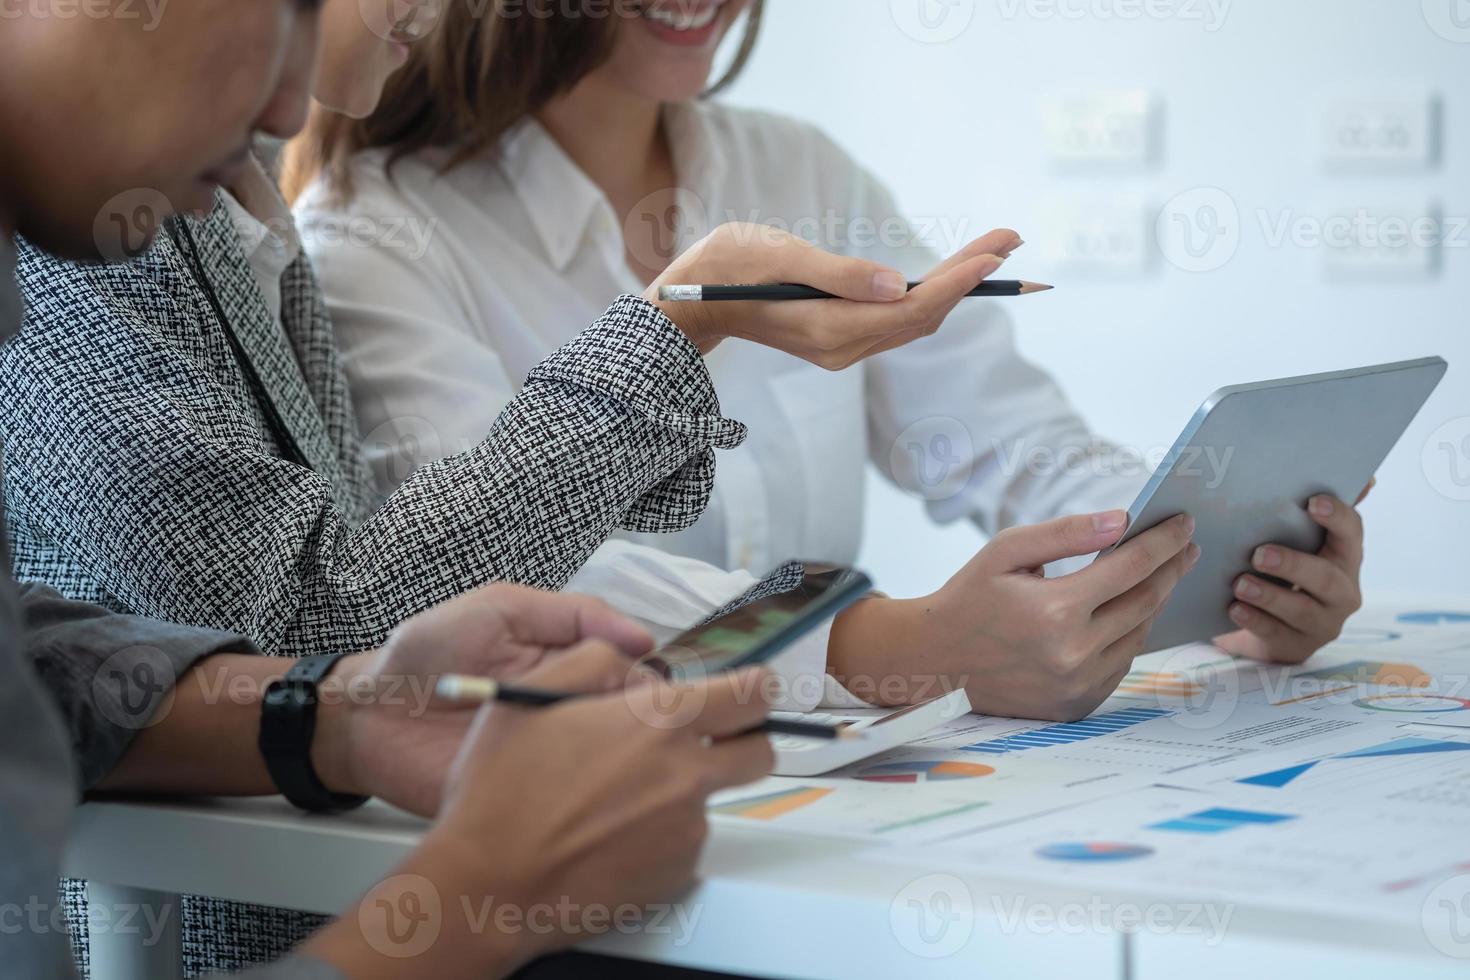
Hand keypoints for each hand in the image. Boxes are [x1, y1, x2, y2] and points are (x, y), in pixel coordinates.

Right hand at [307, 648, 773, 978]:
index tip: (751, 691)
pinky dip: (660, 835)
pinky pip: (684, 842)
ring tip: (618, 799)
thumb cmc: (503, 789)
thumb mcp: (533, 692)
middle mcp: (686, 774)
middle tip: (703, 743)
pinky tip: (611, 834)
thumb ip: (595, 657)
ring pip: (711, 798)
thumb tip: (634, 662)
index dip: (757, 688)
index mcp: (658, 722)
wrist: (489, 882)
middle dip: (742, 741)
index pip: (751, 694)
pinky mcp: (676, 873)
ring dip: (683, 791)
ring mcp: (686, 829)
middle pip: (759, 752)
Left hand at [313, 584, 654, 816]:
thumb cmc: (428, 653)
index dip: (645, 682)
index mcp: (570, 667)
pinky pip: (569, 800)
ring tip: (594, 747)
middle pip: (630, 721)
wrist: (370, 713)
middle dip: (635, 720)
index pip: (635, 676)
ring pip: (609, 762)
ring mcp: (551, 757)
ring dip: (613, 756)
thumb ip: (571, 613)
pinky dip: (581, 794)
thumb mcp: (500, 609)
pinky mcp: (529, 797)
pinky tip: (576, 782)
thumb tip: (645, 639)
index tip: (642, 686)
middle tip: (620, 720)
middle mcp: (569, 713)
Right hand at [646, 223, 1021, 369]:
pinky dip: (932, 294)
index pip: (911, 307)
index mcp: (829, 329)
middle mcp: (843, 347)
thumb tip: (896, 283)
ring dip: (957, 285)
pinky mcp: (840, 337)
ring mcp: (842, 346)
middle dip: (970, 277)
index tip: (996, 251)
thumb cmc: (725, 269)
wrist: (691, 304)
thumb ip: (837, 272)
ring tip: (997, 247)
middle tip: (1013, 238)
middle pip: (923, 314)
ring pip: (915, 319)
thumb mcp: (776, 256)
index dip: (958, 280)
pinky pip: (899, 319)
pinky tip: (954, 272)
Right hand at [828, 511, 1199, 720]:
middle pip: (1146, 602)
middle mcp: (1074, 653)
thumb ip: (1066, 533)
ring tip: (1154, 577)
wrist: (933, 662)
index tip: (1184, 523)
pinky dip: (1126, 636)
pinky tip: (1120, 615)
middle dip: (1169, 570)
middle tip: (1184, 547)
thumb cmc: (968, 598)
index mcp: (1057, 610)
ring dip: (1150, 603)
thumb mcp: (1006, 551)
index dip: (1163, 542)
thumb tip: (1123, 520)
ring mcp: (1079, 685)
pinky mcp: (1078, 704)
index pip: (1132, 567)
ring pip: (1138, 635)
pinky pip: (1120, 663)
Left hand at [1214, 483, 1369, 664]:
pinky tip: (1234, 608)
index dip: (1336, 517)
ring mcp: (1323, 622)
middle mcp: (1343, 591)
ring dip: (1269, 595)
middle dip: (1294, 564)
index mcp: (1345, 556)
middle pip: (1327, 577)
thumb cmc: (1284, 569)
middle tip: (1258, 553)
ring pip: (1301, 610)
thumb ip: (1310, 510)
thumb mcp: (1297, 539)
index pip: (1352, 533)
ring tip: (1239, 583)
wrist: (1270, 624)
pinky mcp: (1297, 646)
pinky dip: (1254, 620)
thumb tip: (1358, 476)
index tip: (1312, 502)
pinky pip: (1276, 634)